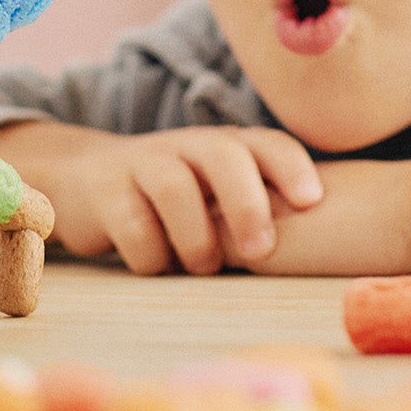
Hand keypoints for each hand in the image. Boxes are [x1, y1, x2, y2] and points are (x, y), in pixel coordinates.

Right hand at [0, 121, 323, 274]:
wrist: (83, 179)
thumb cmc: (172, 198)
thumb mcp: (215, 193)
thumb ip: (258, 207)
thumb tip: (327, 248)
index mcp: (222, 146)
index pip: (265, 143)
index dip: (291, 167)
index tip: (312, 201)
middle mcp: (185, 147)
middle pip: (222, 155)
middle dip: (247, 202)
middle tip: (260, 250)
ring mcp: (142, 165)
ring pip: (174, 188)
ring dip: (196, 237)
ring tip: (203, 266)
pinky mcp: (104, 193)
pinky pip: (132, 224)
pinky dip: (150, 256)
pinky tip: (156, 266)